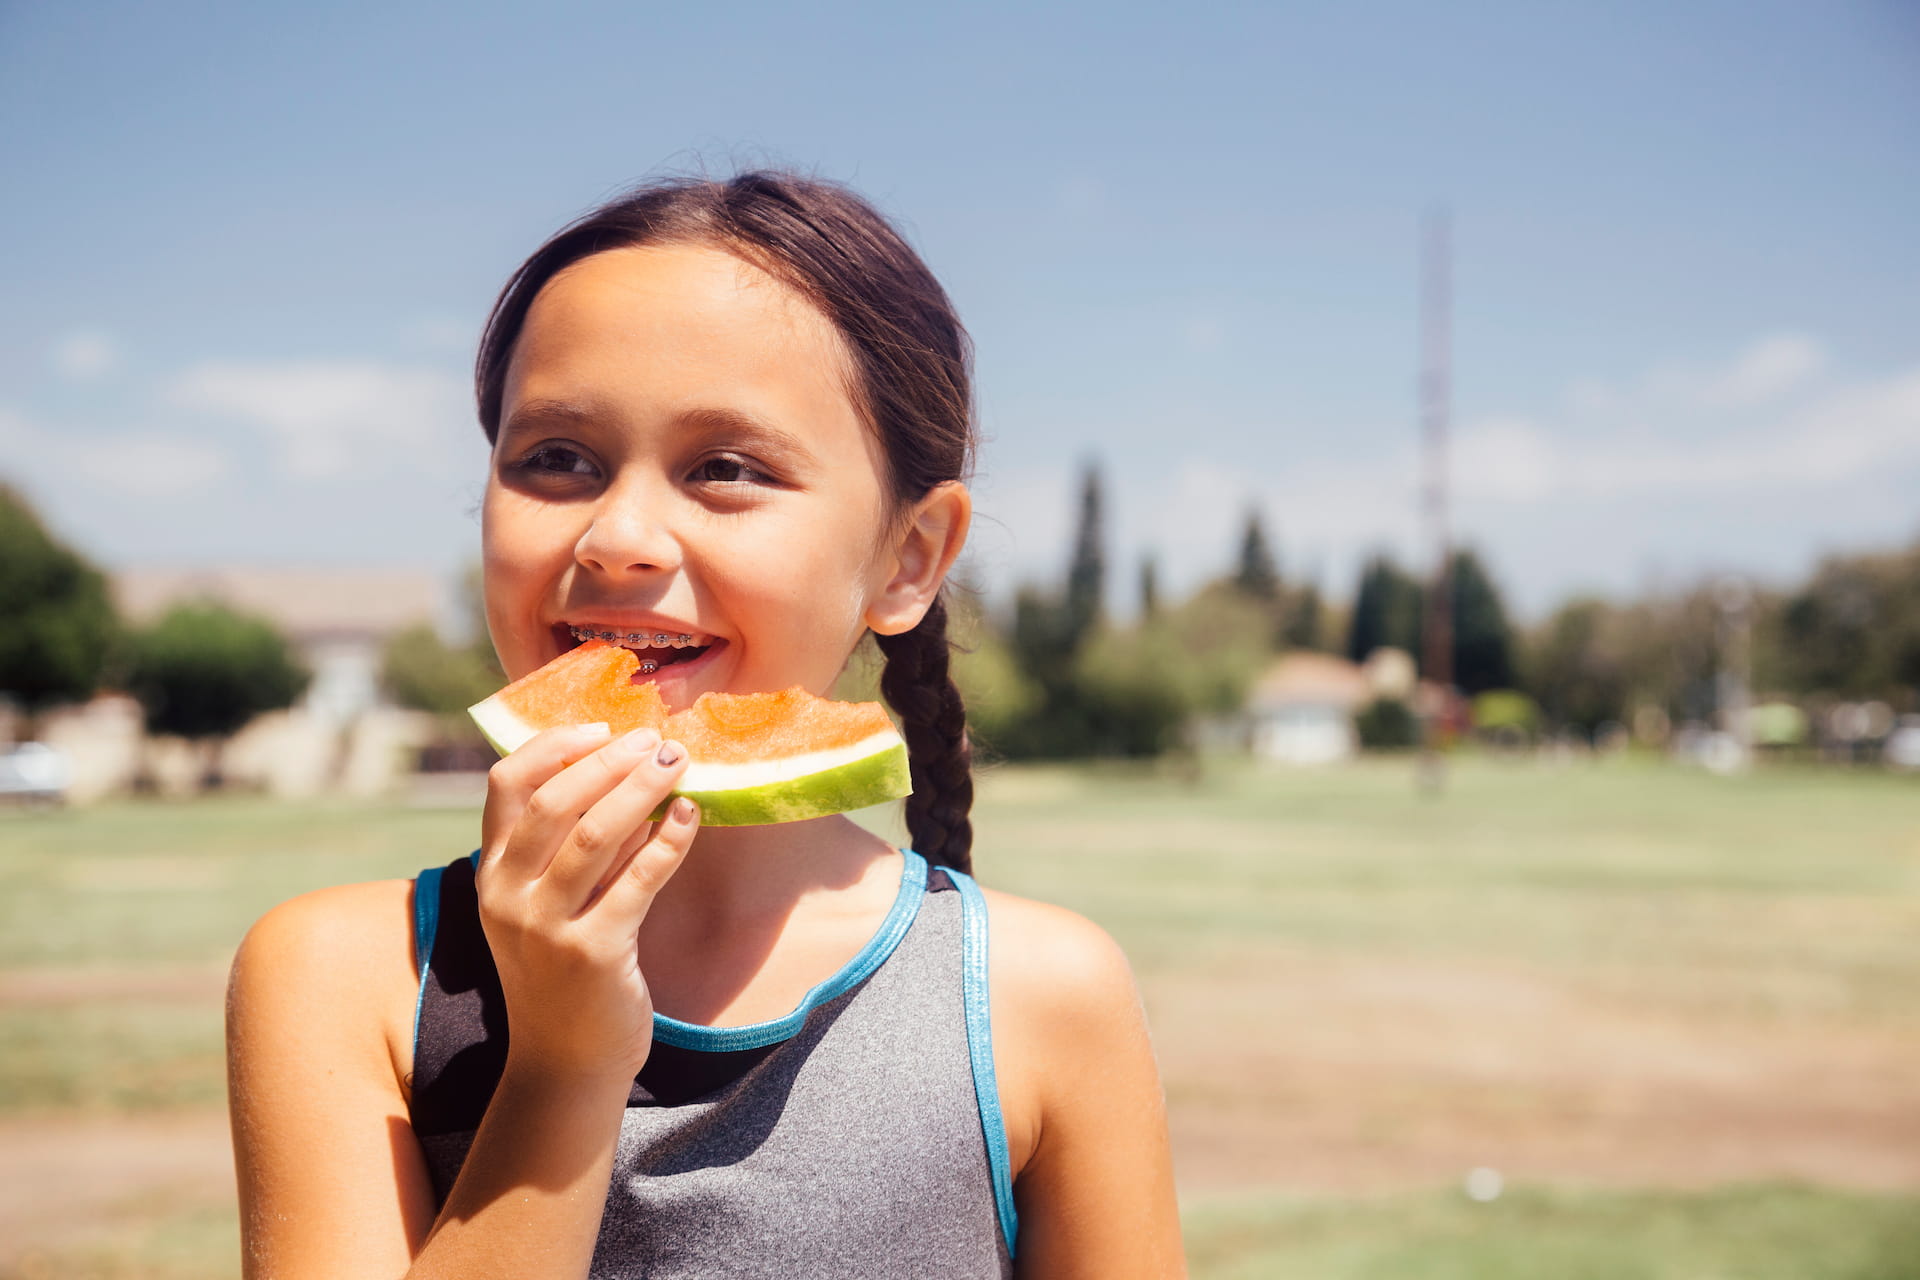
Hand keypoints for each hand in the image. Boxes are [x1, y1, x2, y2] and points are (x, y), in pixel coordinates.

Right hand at [477, 723, 700, 1086]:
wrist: (566, 1062)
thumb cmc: (564, 971)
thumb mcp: (550, 904)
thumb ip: (575, 847)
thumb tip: (632, 778)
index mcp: (492, 873)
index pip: (507, 784)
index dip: (555, 745)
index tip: (603, 727)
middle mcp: (508, 896)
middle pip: (554, 802)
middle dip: (609, 761)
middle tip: (656, 741)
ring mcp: (546, 927)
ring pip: (594, 835)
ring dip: (641, 790)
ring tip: (678, 763)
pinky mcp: (593, 954)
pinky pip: (638, 881)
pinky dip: (669, 841)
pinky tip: (690, 815)